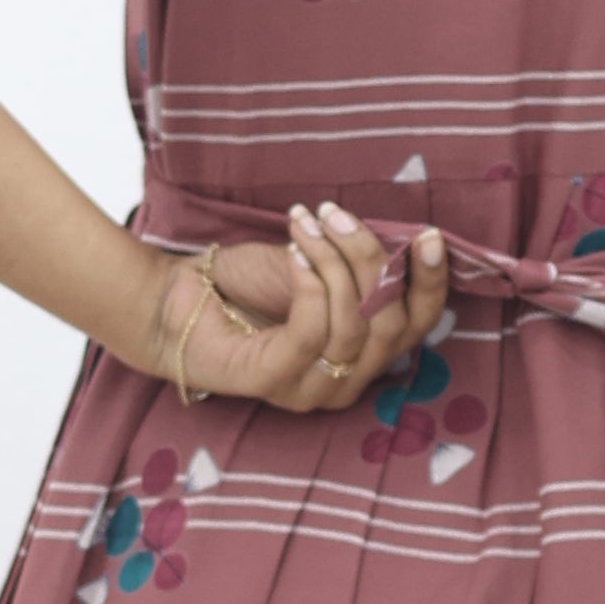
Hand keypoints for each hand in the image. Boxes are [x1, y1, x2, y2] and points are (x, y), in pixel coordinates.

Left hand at [140, 202, 447, 414]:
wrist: (174, 299)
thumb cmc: (247, 282)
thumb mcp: (317, 263)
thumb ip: (360, 265)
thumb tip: (405, 239)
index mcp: (364, 353)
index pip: (418, 324)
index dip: (431, 283)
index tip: (428, 235)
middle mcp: (345, 380)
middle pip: (391, 322)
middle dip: (370, 259)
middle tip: (336, 215)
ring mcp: (310, 388)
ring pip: (353, 326)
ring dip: (334, 263)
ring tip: (307, 225)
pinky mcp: (272, 383)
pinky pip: (311, 333)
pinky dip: (310, 286)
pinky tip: (295, 253)